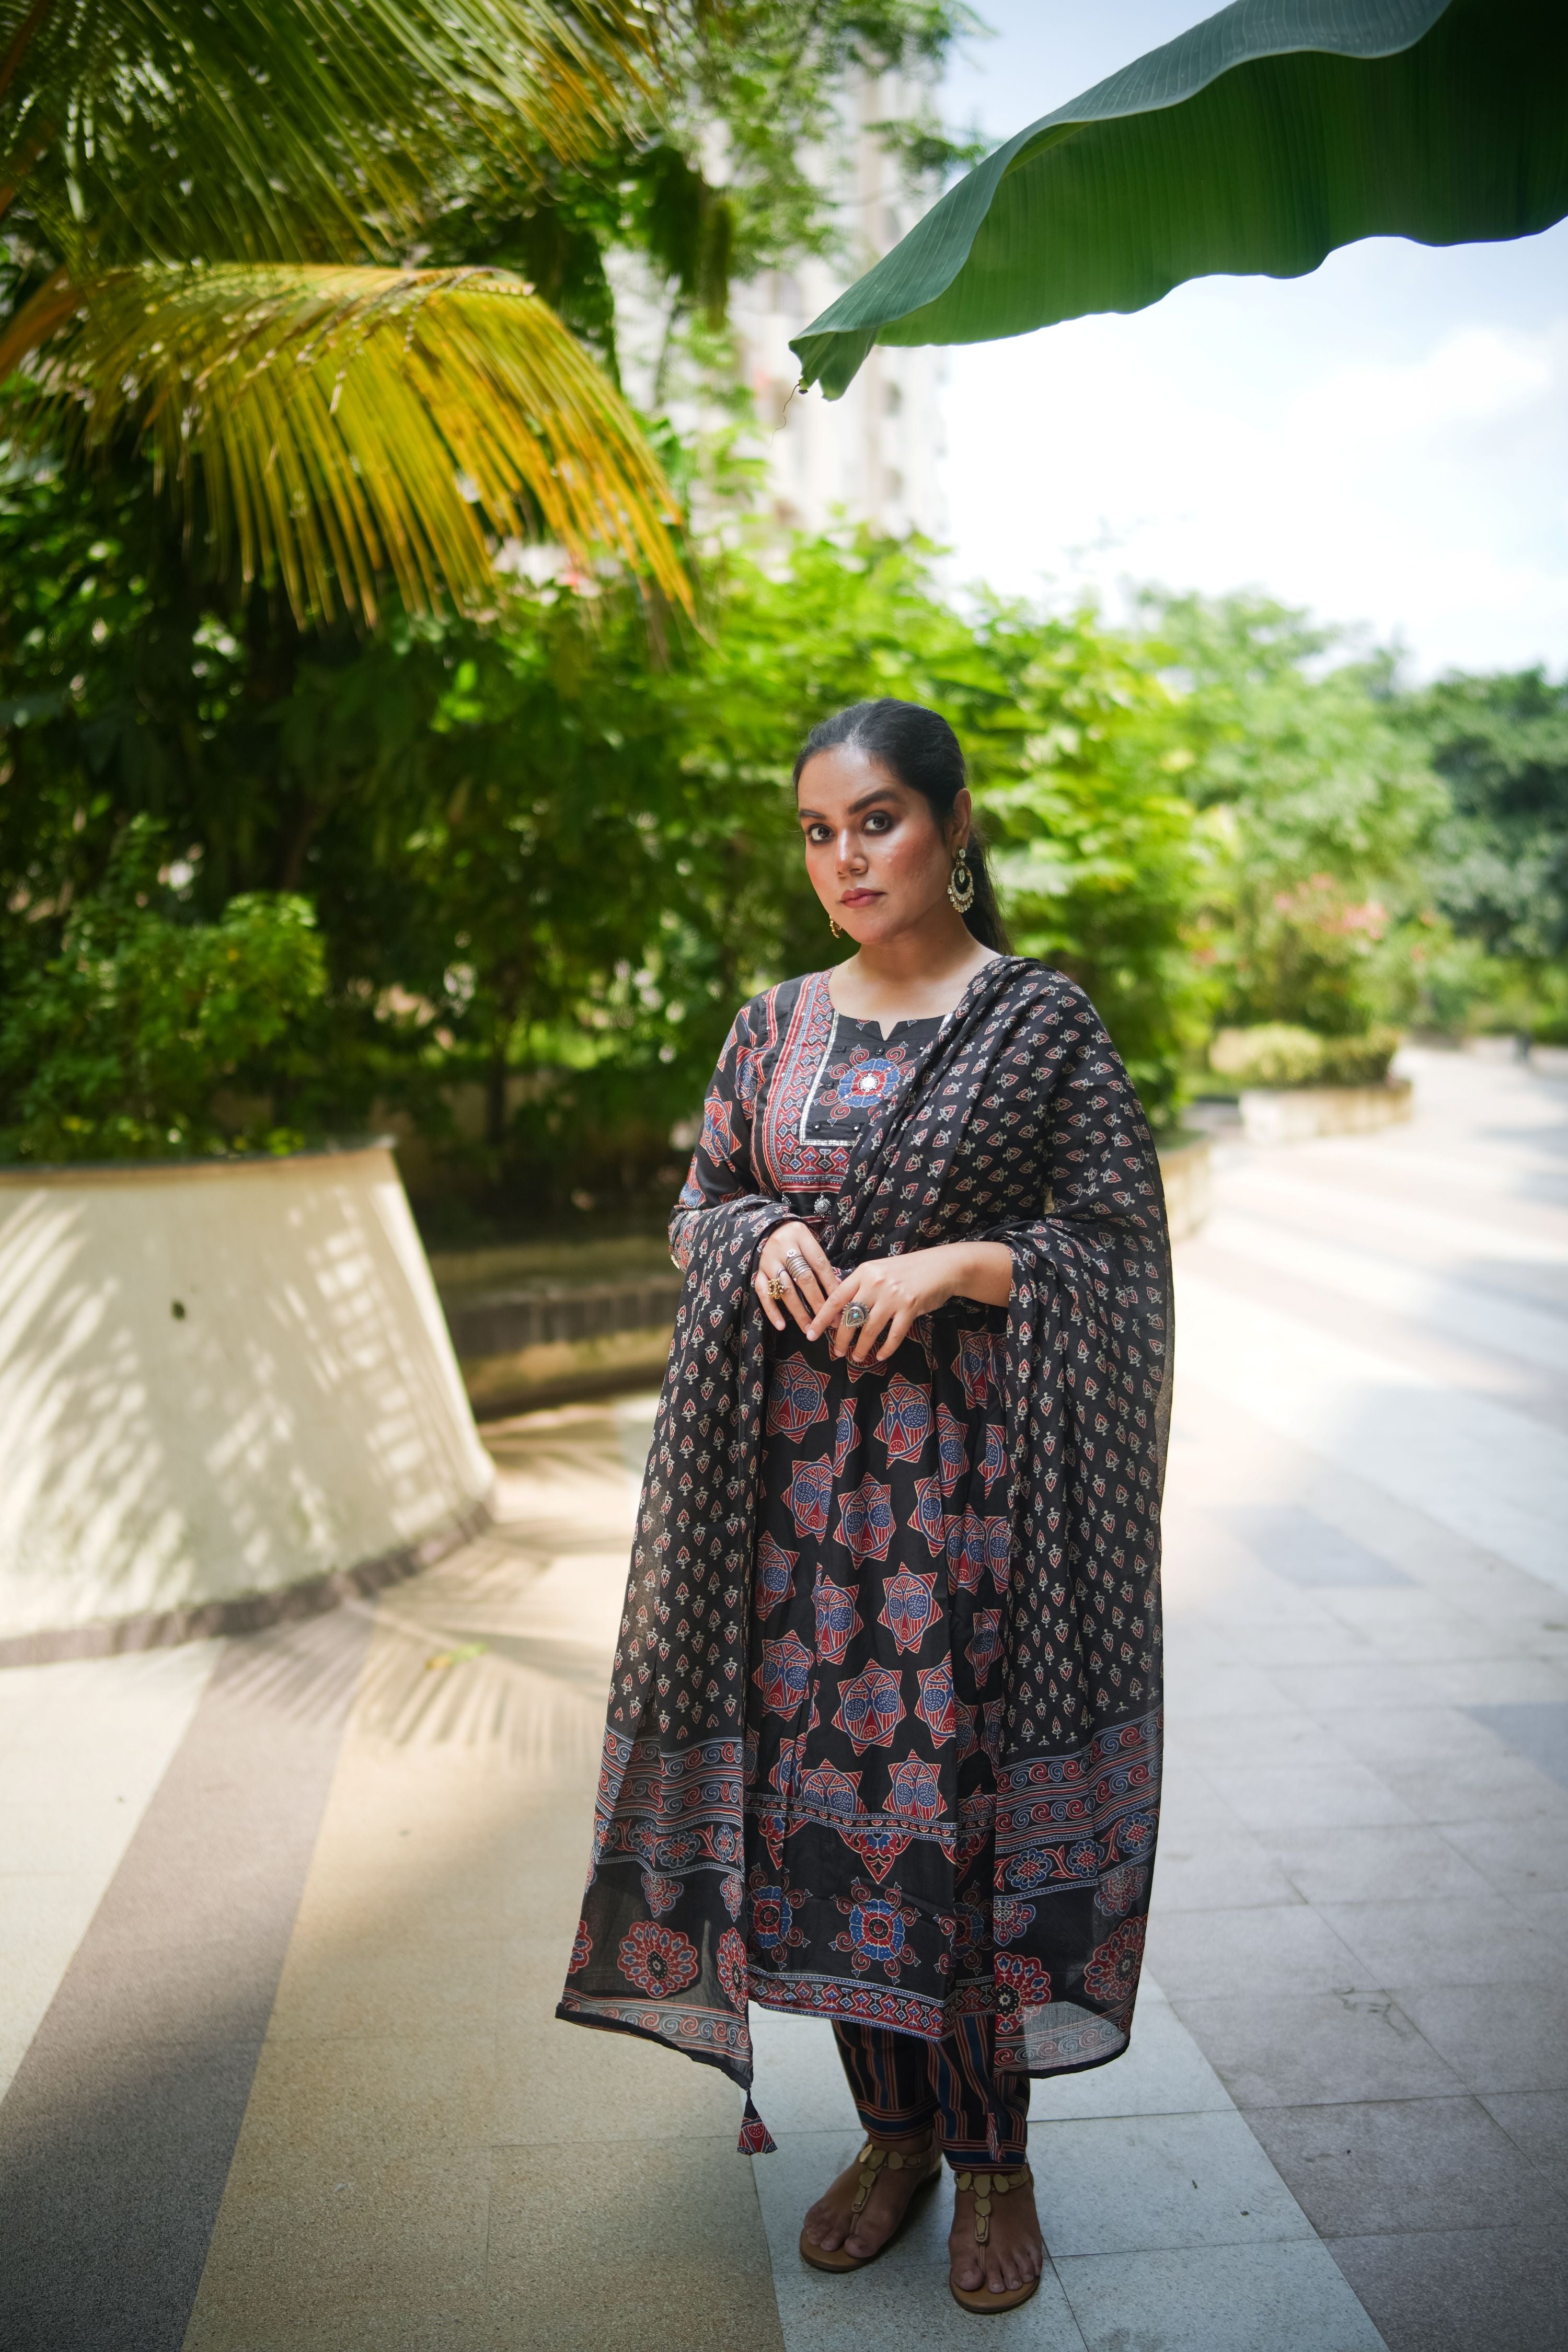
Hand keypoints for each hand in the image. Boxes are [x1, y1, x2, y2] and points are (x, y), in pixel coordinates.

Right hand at [754, 1220, 837, 1335]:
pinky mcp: (756, 1271)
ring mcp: (768, 1261)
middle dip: (818, 1303)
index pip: (820, 1265)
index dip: (831, 1286)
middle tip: (828, 1321)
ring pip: (785, 1289)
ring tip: (809, 1328)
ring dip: (798, 1312)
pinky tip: (781, 1325)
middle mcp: (783, 1248)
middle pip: (803, 1279)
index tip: (840, 1305)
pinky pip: (763, 1293)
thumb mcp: (809, 1240)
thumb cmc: (793, 1236)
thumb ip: (821, 1262)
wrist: (766, 1226)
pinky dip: (772, 1311)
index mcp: (801, 1237)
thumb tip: (839, 1288)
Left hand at [806, 1241, 1012, 1363]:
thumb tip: (839, 1313)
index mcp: (864, 1272)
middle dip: (841, 1339)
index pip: (836, 1298)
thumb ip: (861, 1287)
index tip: (811, 1333)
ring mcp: (893, 1296)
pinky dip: (886, 1348)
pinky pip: (894, 1334)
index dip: (822, 1318)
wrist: (942, 1267)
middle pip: (850, 1317)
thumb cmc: (908, 1271)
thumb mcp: (880, 1271)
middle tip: (837, 1353)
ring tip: (856, 1358)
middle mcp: (875, 1283)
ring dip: (861, 1347)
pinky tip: (880, 1356)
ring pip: (870, 1329)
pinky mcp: (910, 1307)